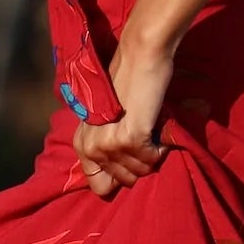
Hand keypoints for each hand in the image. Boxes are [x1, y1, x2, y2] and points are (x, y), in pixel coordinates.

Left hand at [72, 33, 174, 195]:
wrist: (140, 56)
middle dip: (139, 162)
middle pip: (124, 181)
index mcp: (82, 143)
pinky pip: (152, 159)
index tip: (131, 155)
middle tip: (144, 136)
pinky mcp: (130, 138)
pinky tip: (156, 126)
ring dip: (152, 153)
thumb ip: (106, 146)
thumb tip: (116, 181)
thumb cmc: (127, 84)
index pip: (98, 186)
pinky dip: (161, 147)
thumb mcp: (106, 119)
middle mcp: (91, 147)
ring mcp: (109, 144)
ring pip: (141, 171)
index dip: (120, 175)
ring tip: (149, 127)